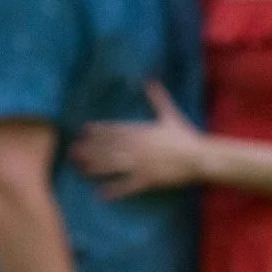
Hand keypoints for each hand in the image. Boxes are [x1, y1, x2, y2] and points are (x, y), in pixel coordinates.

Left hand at [73, 83, 205, 196]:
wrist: (199, 157)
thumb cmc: (185, 135)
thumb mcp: (170, 114)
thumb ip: (157, 97)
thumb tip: (149, 78)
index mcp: (140, 131)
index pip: (114, 130)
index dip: (98, 131)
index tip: (83, 131)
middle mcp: (136, 147)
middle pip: (107, 148)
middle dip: (89, 150)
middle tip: (72, 153)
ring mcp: (140, 164)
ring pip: (112, 166)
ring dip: (95, 168)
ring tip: (81, 170)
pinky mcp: (147, 180)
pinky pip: (127, 186)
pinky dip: (113, 190)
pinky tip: (101, 194)